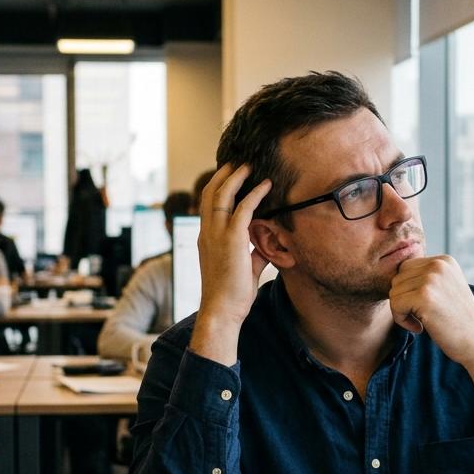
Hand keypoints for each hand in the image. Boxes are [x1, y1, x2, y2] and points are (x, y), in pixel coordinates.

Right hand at [189, 164, 271, 364]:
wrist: (222, 311)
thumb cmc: (232, 295)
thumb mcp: (244, 268)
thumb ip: (254, 253)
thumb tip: (267, 246)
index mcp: (206, 239)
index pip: (207, 205)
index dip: (216, 187)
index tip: (228, 175)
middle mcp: (207, 233)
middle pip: (209, 194)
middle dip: (223, 175)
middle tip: (236, 162)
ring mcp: (216, 235)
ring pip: (221, 195)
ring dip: (236, 178)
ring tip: (248, 166)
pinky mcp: (231, 240)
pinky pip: (243, 208)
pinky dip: (255, 194)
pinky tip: (266, 185)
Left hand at [388, 255, 473, 366]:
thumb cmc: (459, 321)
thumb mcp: (446, 289)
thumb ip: (426, 278)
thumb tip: (395, 277)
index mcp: (444, 261)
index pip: (406, 268)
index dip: (408, 291)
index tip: (424, 308)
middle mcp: (438, 265)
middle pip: (397, 279)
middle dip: (403, 300)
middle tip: (421, 317)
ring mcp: (431, 279)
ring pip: (394, 292)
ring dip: (402, 311)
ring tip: (422, 322)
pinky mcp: (424, 296)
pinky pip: (395, 304)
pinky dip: (402, 320)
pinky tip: (420, 328)